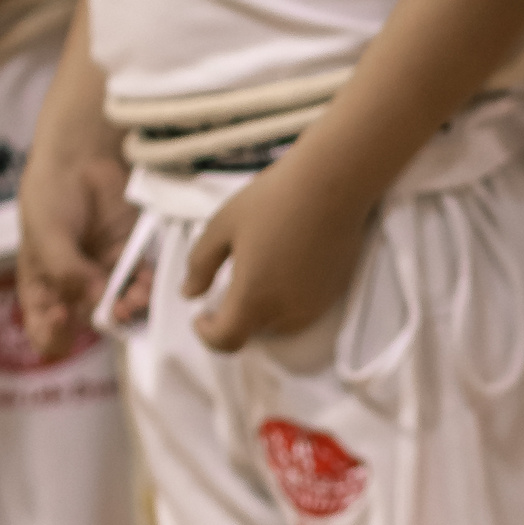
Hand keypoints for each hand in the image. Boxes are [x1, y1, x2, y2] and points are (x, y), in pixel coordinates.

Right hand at [18, 132, 134, 361]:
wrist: (82, 154)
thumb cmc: (51, 192)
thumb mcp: (46, 234)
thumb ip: (67, 271)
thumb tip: (97, 298)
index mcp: (41, 282)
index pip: (42, 324)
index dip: (52, 333)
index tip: (60, 319)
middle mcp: (72, 283)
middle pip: (86, 319)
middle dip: (99, 320)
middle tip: (111, 311)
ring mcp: (102, 270)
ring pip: (117, 305)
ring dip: (127, 308)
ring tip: (131, 299)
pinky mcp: (130, 256)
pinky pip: (140, 283)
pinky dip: (145, 290)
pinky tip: (145, 285)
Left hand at [185, 149, 370, 355]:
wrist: (332, 183)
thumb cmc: (272, 200)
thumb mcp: (221, 226)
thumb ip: (200, 266)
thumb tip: (190, 293)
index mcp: (253, 298)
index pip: (226, 341)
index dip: (207, 335)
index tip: (201, 315)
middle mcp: (286, 311)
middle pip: (253, 334)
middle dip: (235, 318)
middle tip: (230, 283)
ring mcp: (314, 305)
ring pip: (279, 325)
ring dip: (262, 311)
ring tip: (259, 274)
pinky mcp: (334, 293)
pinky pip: (302, 310)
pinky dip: (287, 301)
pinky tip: (285, 266)